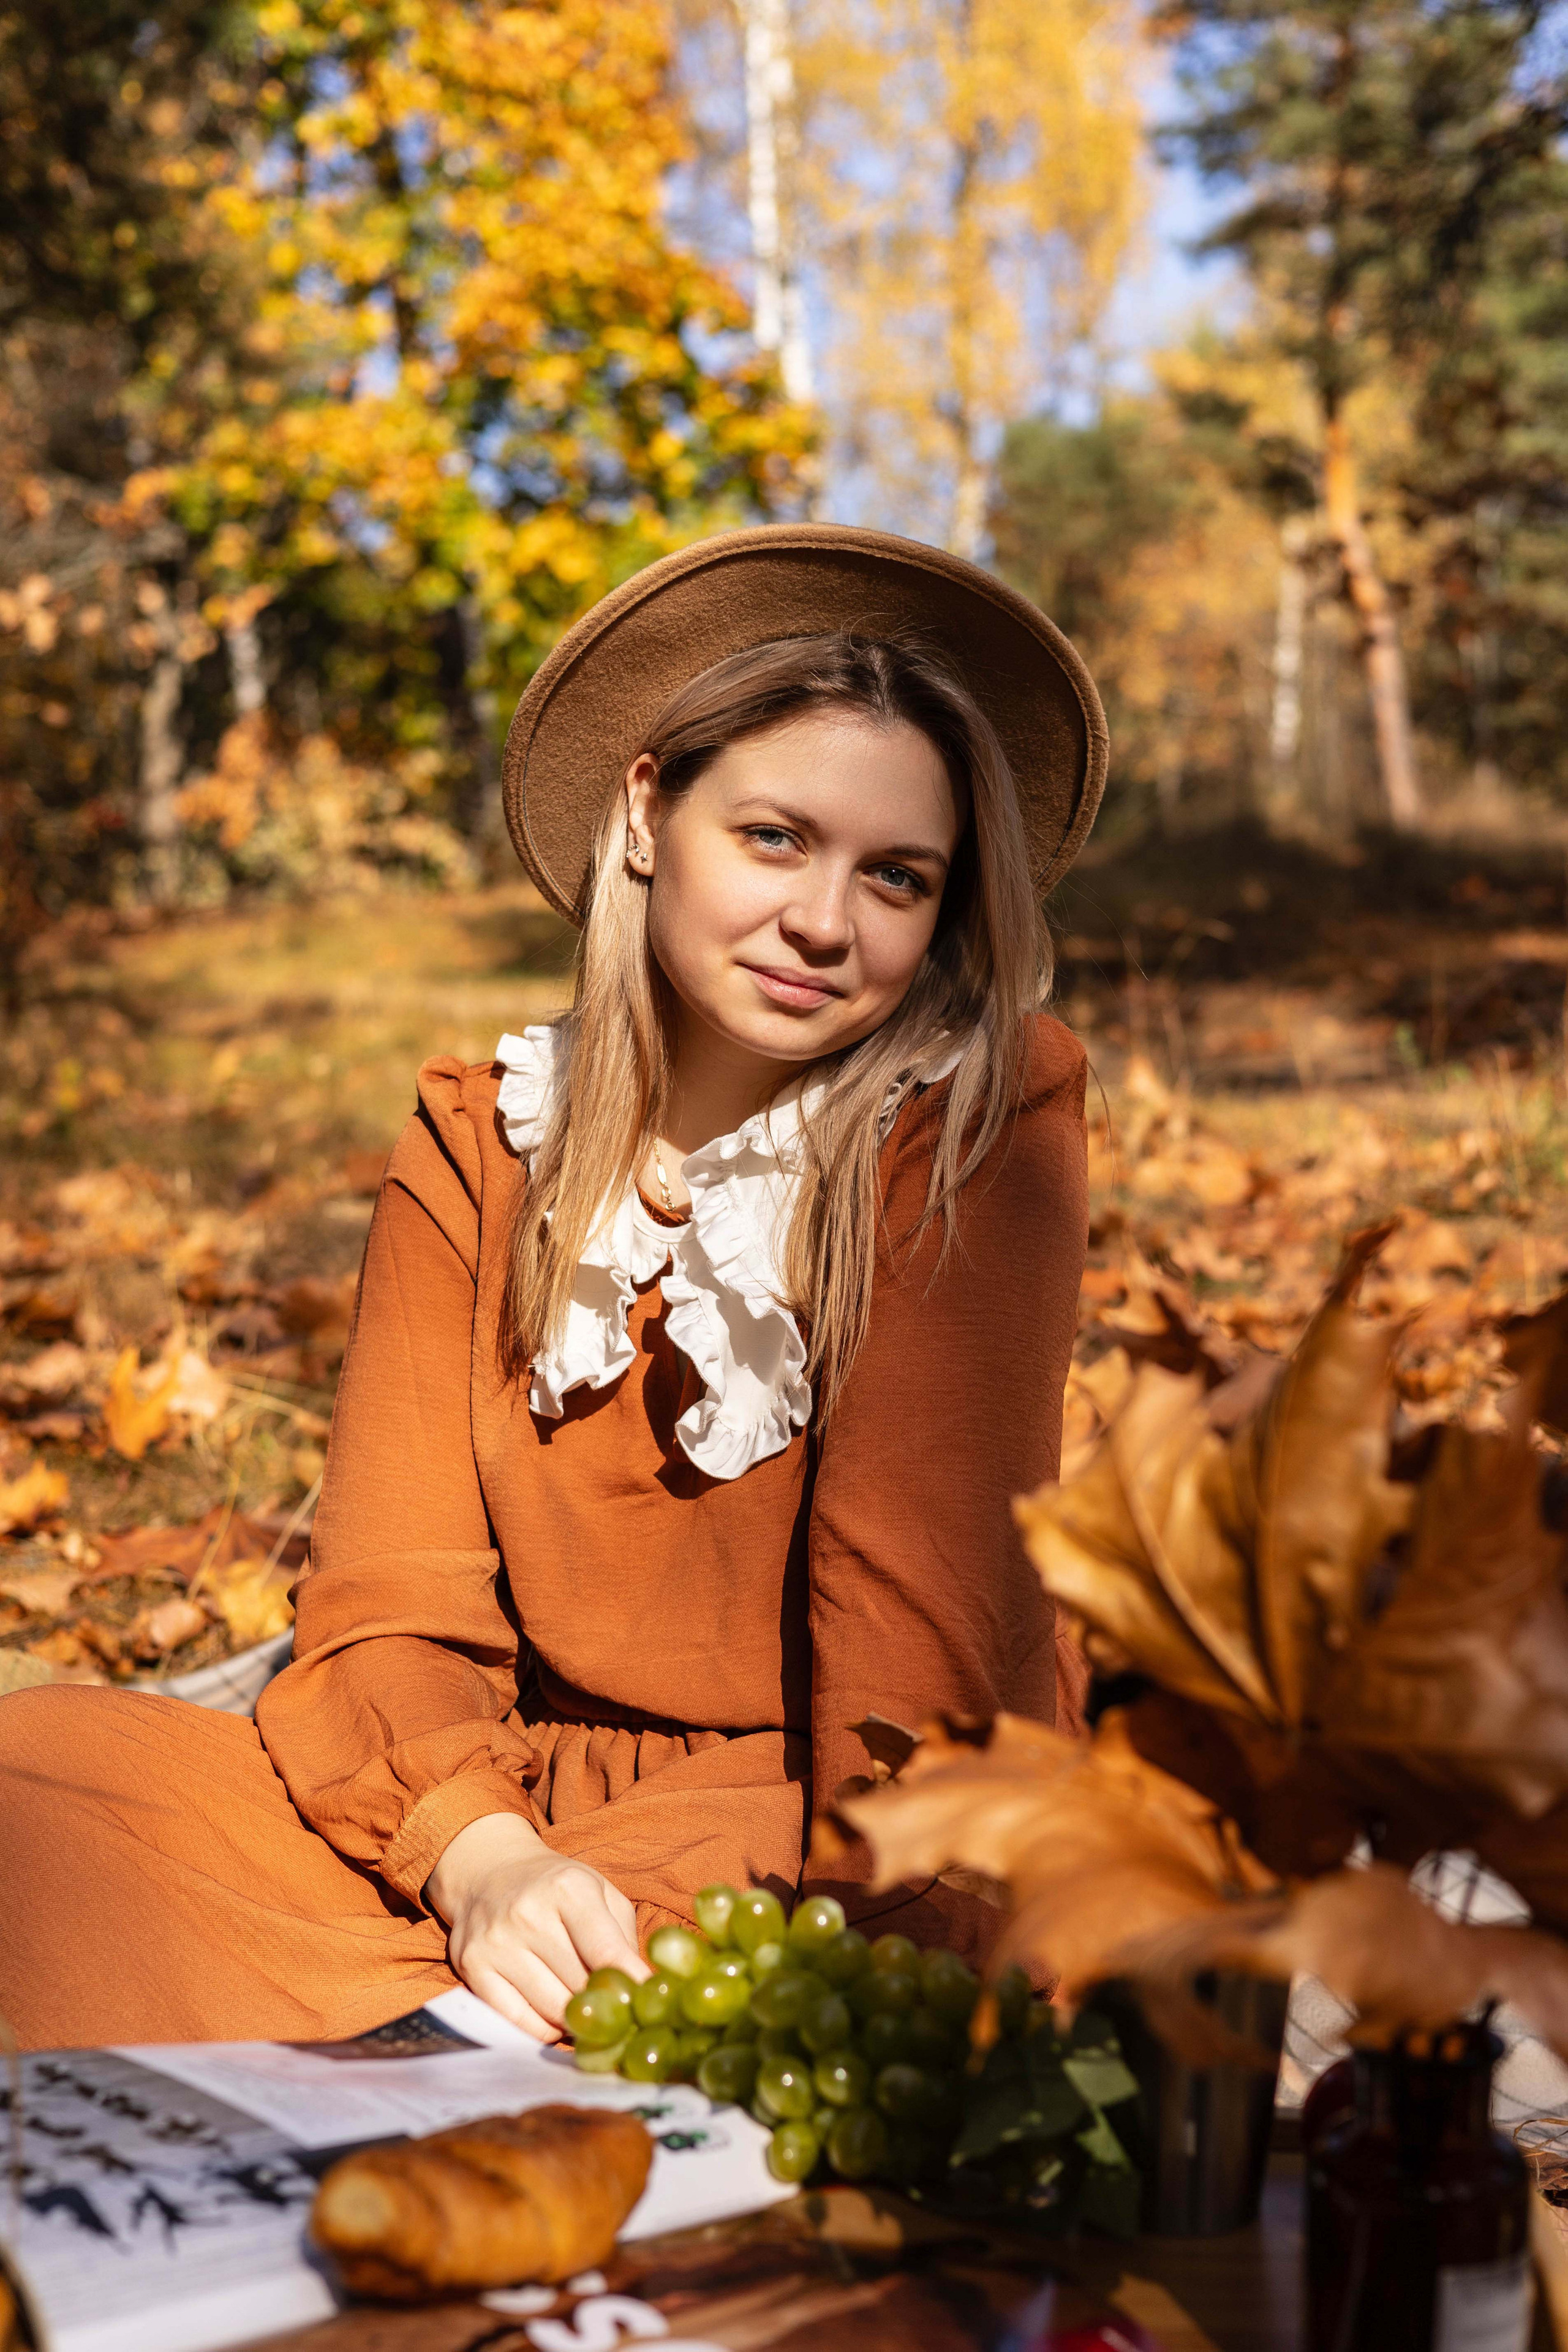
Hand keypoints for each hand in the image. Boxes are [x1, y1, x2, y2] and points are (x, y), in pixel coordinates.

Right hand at [425, 1813, 647, 2042]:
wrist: (488, 1872)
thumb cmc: (555, 1887)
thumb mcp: (598, 1891)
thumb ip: (623, 1937)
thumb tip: (643, 1989)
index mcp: (568, 1888)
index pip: (605, 1951)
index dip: (630, 1983)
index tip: (647, 2004)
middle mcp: (528, 1914)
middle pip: (580, 1987)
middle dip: (602, 2002)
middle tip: (612, 2006)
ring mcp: (497, 1943)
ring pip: (551, 2010)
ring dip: (573, 2018)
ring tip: (581, 2005)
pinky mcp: (471, 1968)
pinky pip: (517, 2022)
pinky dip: (542, 2028)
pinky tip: (550, 2012)